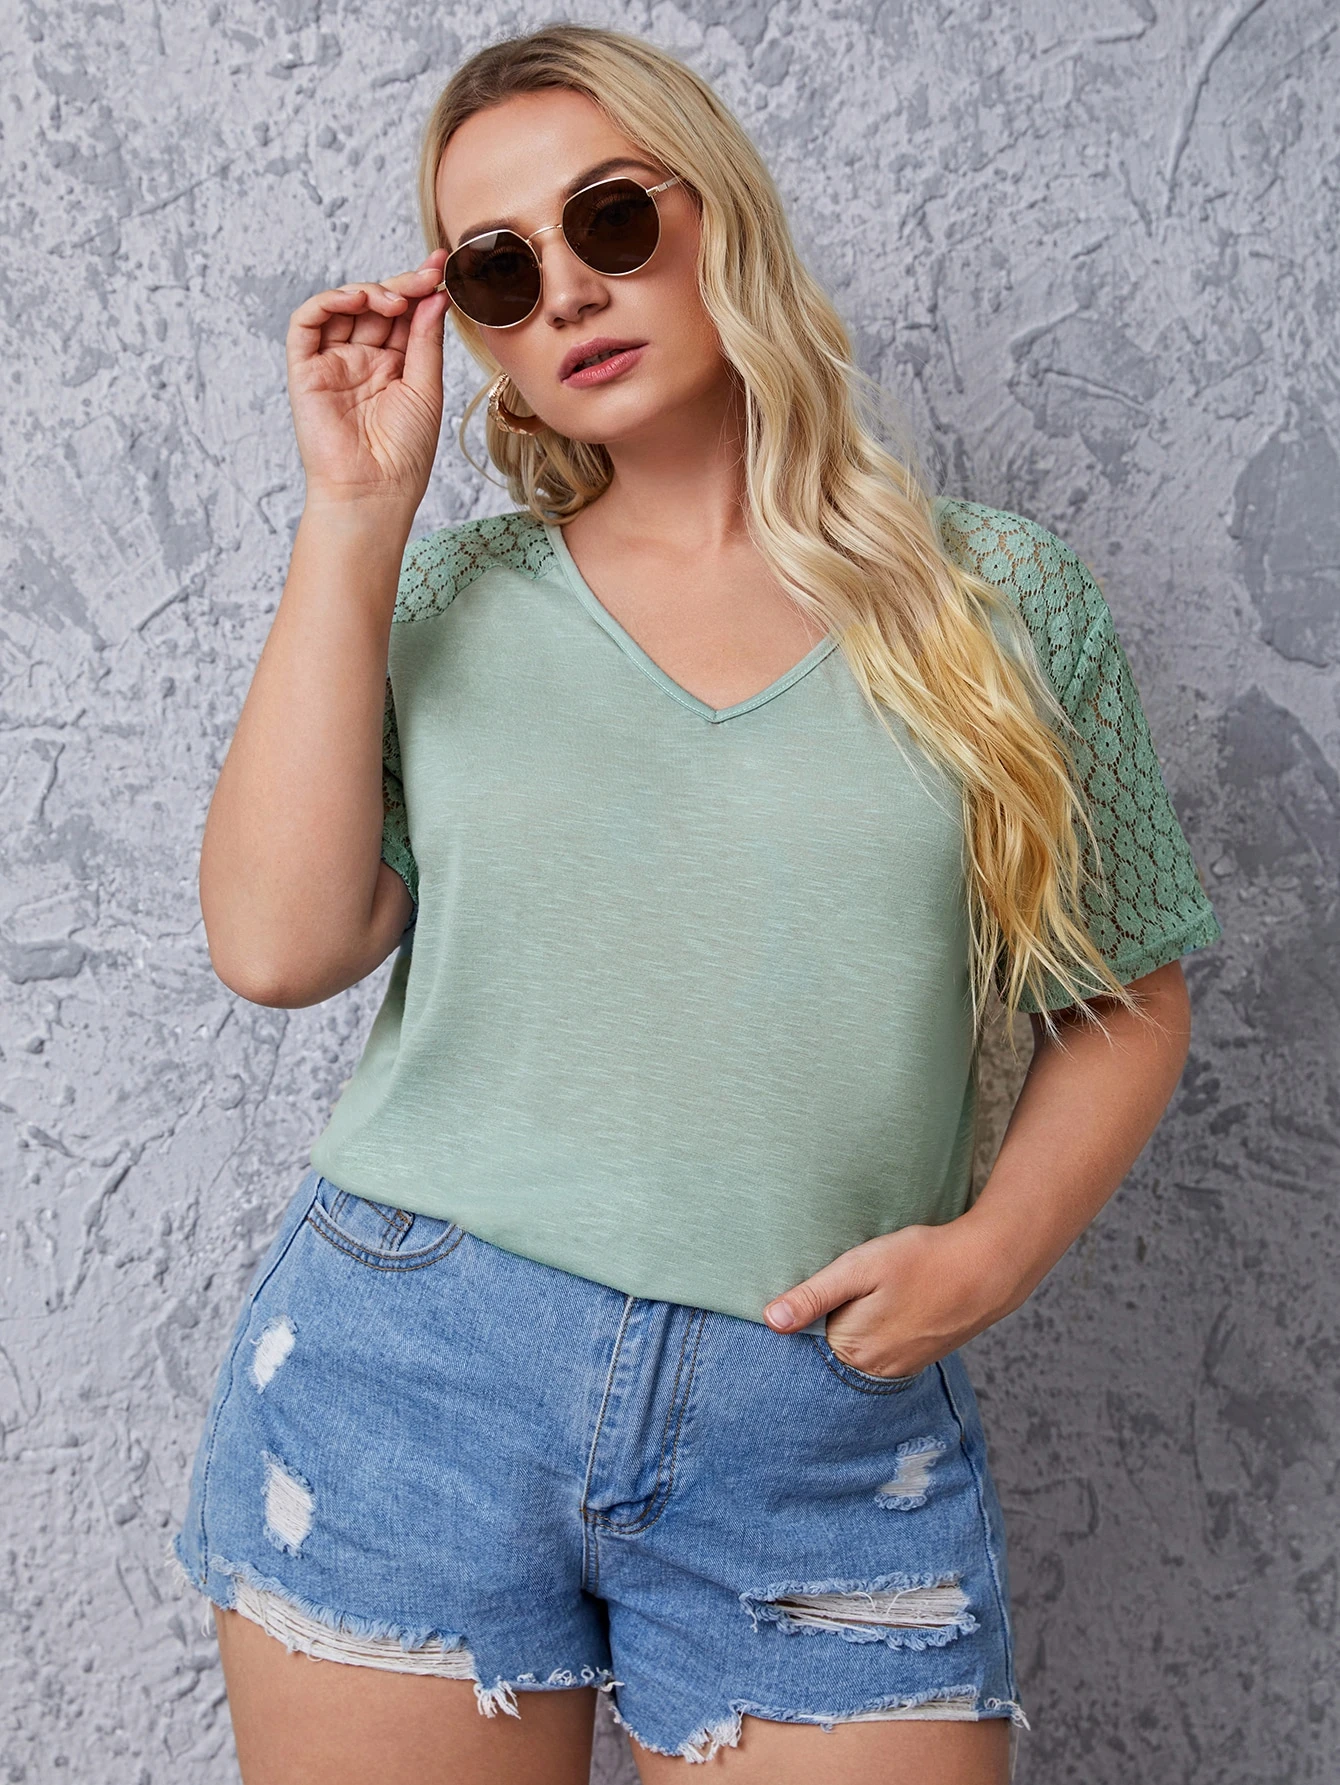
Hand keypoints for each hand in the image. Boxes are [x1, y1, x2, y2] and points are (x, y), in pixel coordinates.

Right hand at [285, 249, 451, 512]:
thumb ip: (426, 340)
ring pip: (343, 308)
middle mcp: (362, 361)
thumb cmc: (404, 454)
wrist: (374, 492)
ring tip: (397, 299)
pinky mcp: (306, 370)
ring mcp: (333, 363)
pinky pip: (307, 323)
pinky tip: (358, 300)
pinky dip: (329, 302)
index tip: (442, 268)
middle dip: (402, 284)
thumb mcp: (426, 389)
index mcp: (394, 367)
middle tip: (427, 274)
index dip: (420, 289)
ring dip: (370, 292)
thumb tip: (436, 296)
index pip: (404, 316)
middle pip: (376, 307)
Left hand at [762, 1215, 1016, 1379]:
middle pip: (832, 1346)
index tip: (811, 1291)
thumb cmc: (922, 1260)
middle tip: (850, 1285)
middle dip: (829, 1320)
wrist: (988, 1266)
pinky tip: (891, 1302)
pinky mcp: (920, 1356)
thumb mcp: (859, 1268)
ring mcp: (901, 1366)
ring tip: (873, 1292)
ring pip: (859, 1346)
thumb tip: (771, 1321)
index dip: (804, 1313)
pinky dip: (879, 1327)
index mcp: (854, 1350)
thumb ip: (813, 1296)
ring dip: (856, 1322)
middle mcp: (876, 1370)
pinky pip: (884, 1346)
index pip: (806, 1341)